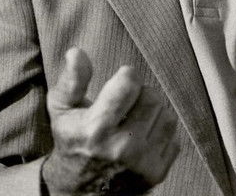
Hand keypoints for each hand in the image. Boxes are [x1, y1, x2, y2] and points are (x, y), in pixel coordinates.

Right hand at [42, 47, 178, 194]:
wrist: (77, 191)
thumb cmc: (71, 141)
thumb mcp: (61, 109)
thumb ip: (71, 80)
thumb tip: (75, 52)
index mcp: (96, 128)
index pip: (130, 83)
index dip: (127, 76)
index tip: (120, 82)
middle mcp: (121, 148)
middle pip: (152, 97)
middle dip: (141, 94)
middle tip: (125, 105)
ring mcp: (141, 164)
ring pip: (167, 115)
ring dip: (153, 112)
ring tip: (134, 120)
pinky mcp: (156, 174)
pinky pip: (174, 137)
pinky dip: (161, 134)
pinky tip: (142, 138)